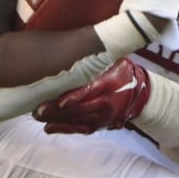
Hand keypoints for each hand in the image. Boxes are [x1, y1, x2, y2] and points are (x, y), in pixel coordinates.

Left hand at [34, 58, 150, 134]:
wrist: (141, 94)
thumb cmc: (122, 72)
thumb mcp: (115, 61)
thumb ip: (97, 61)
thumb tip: (73, 48)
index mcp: (109, 85)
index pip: (88, 93)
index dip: (72, 99)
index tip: (58, 102)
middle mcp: (106, 103)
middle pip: (78, 109)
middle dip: (56, 111)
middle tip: (37, 110)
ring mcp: (104, 117)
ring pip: (77, 121)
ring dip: (57, 121)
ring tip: (38, 118)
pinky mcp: (101, 124)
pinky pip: (82, 129)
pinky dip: (66, 129)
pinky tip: (50, 128)